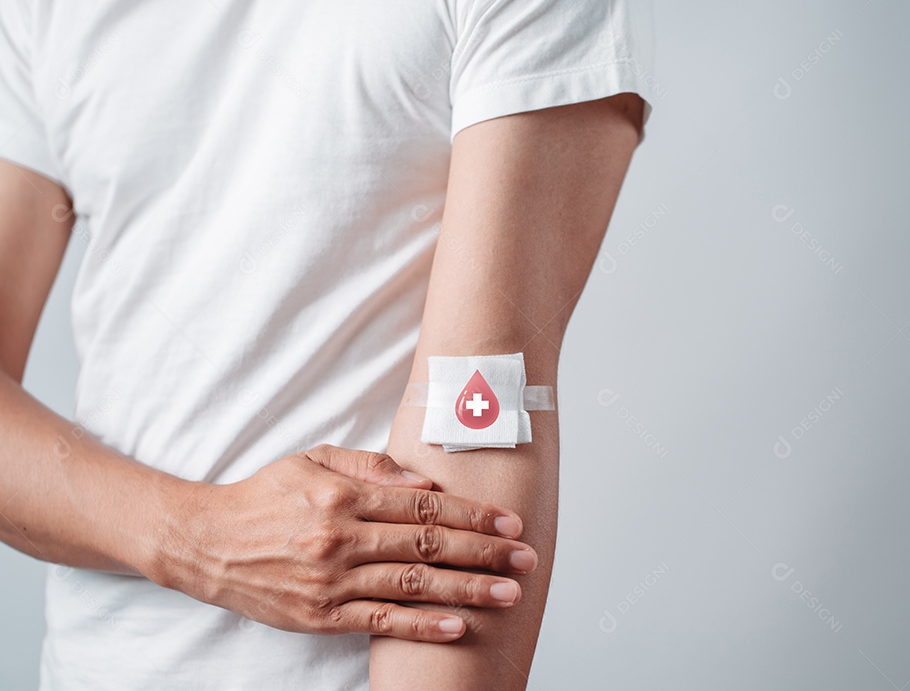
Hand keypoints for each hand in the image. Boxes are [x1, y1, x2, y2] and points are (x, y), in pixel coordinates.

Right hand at [151, 444, 538, 641]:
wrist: (204, 542)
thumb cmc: (264, 496)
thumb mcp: (313, 461)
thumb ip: (371, 468)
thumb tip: (425, 481)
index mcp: (344, 497)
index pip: (423, 504)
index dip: (472, 513)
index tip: (509, 519)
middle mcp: (341, 538)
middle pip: (428, 544)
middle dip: (484, 551)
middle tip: (526, 556)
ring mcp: (331, 580)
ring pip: (412, 585)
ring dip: (466, 590)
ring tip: (508, 592)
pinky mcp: (320, 615)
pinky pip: (379, 622)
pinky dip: (420, 626)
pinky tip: (457, 626)